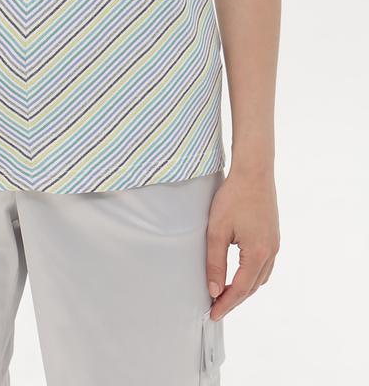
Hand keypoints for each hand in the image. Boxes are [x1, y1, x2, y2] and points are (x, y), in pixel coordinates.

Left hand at [205, 168, 279, 319]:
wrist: (254, 171)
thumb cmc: (234, 196)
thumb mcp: (217, 230)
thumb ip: (214, 262)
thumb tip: (214, 290)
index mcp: (257, 253)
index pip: (240, 289)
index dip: (225, 304)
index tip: (212, 315)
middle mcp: (270, 252)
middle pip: (252, 287)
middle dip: (234, 299)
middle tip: (216, 308)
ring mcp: (274, 244)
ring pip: (260, 277)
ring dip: (244, 288)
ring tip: (225, 294)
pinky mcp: (273, 236)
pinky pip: (264, 265)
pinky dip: (251, 275)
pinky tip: (240, 274)